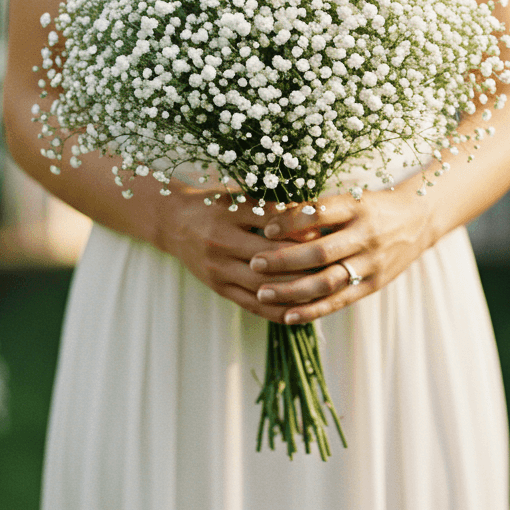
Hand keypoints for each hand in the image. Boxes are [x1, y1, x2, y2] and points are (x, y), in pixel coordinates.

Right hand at [156, 181, 325, 322]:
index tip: (329, 235)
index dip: (302, 232)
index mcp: (229, 216)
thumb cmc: (215, 205)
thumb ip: (272, 208)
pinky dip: (278, 311)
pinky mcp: (219, 288)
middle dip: (305, 264)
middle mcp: (221, 244)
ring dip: (296, 291)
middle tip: (336, 266)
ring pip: (264, 287)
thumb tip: (312, 221)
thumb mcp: (239, 197)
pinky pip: (252, 305)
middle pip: (271, 259)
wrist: (174, 223)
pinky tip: (301, 312)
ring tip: (326, 291)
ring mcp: (218, 270)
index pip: (274, 225)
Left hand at [247, 179, 435, 324]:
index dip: (290, 221)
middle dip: (283, 260)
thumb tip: (269, 216)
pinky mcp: (373, 284)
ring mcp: (371, 263)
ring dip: (292, 290)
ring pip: (327, 281)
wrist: (418, 220)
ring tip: (262, 293)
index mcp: (356, 207)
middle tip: (254, 263)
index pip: (320, 213)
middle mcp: (364, 235)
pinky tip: (287, 316)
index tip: (265, 228)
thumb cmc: (372, 206)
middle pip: (320, 252)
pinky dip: (312, 310)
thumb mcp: (349, 197)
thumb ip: (316, 209)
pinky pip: (339, 301)